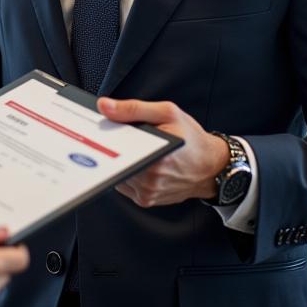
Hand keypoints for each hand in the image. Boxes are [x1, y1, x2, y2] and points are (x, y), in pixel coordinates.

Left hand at [96, 97, 228, 207]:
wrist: (212, 166)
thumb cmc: (191, 138)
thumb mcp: (167, 112)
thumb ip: (134, 109)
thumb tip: (104, 106)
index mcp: (156, 157)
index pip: (115, 149)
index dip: (102, 138)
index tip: (95, 130)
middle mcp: (151, 180)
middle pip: (113, 161)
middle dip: (111, 147)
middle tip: (112, 135)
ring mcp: (147, 192)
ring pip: (116, 173)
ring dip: (118, 160)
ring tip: (131, 147)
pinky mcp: (146, 200)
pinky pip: (123, 184)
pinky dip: (125, 171)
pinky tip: (136, 160)